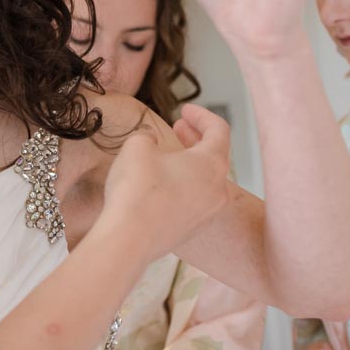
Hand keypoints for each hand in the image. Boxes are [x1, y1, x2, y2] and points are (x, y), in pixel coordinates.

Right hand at [102, 104, 230, 260]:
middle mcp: (218, 189)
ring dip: (189, 163)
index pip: (219, 130)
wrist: (129, 239)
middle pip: (215, 156)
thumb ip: (148, 138)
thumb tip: (150, 144)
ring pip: (205, 180)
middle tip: (180, 126)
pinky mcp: (191, 230)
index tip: (184, 109)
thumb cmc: (137, 189)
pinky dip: (182, 186)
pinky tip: (159, 185)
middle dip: (196, 138)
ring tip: (167, 156)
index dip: (202, 115)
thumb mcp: (137, 147)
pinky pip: (193, 201)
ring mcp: (207, 213)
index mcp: (212, 163)